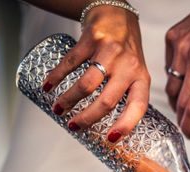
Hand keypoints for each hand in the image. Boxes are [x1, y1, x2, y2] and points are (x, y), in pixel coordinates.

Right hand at [44, 5, 149, 141]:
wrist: (117, 15)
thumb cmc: (126, 53)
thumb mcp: (136, 74)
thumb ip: (127, 96)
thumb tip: (113, 129)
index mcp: (142, 80)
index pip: (138, 107)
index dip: (126, 125)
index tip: (110, 139)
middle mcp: (128, 67)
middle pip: (107, 100)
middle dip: (88, 118)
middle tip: (74, 126)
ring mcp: (111, 52)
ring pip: (87, 84)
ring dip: (69, 100)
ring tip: (58, 109)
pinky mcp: (93, 39)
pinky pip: (71, 62)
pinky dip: (56, 76)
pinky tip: (48, 86)